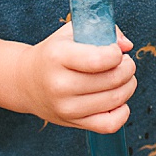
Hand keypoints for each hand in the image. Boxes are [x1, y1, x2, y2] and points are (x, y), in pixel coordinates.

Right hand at [20, 21, 136, 133]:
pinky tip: (117, 99)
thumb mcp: (71, 33)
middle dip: (128, 68)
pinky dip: (122, 112)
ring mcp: (66, 107)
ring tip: (123, 77)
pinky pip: (110, 124)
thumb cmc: (54, 54)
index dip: (117, 53)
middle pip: (112, 79)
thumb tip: (127, 45)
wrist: (26, 82)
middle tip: (125, 63)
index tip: (115, 51)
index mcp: (57, 56)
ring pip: (116, 100)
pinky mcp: (73, 123)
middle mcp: (60, 84)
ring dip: (129, 86)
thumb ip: (102, 31)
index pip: (99, 59)